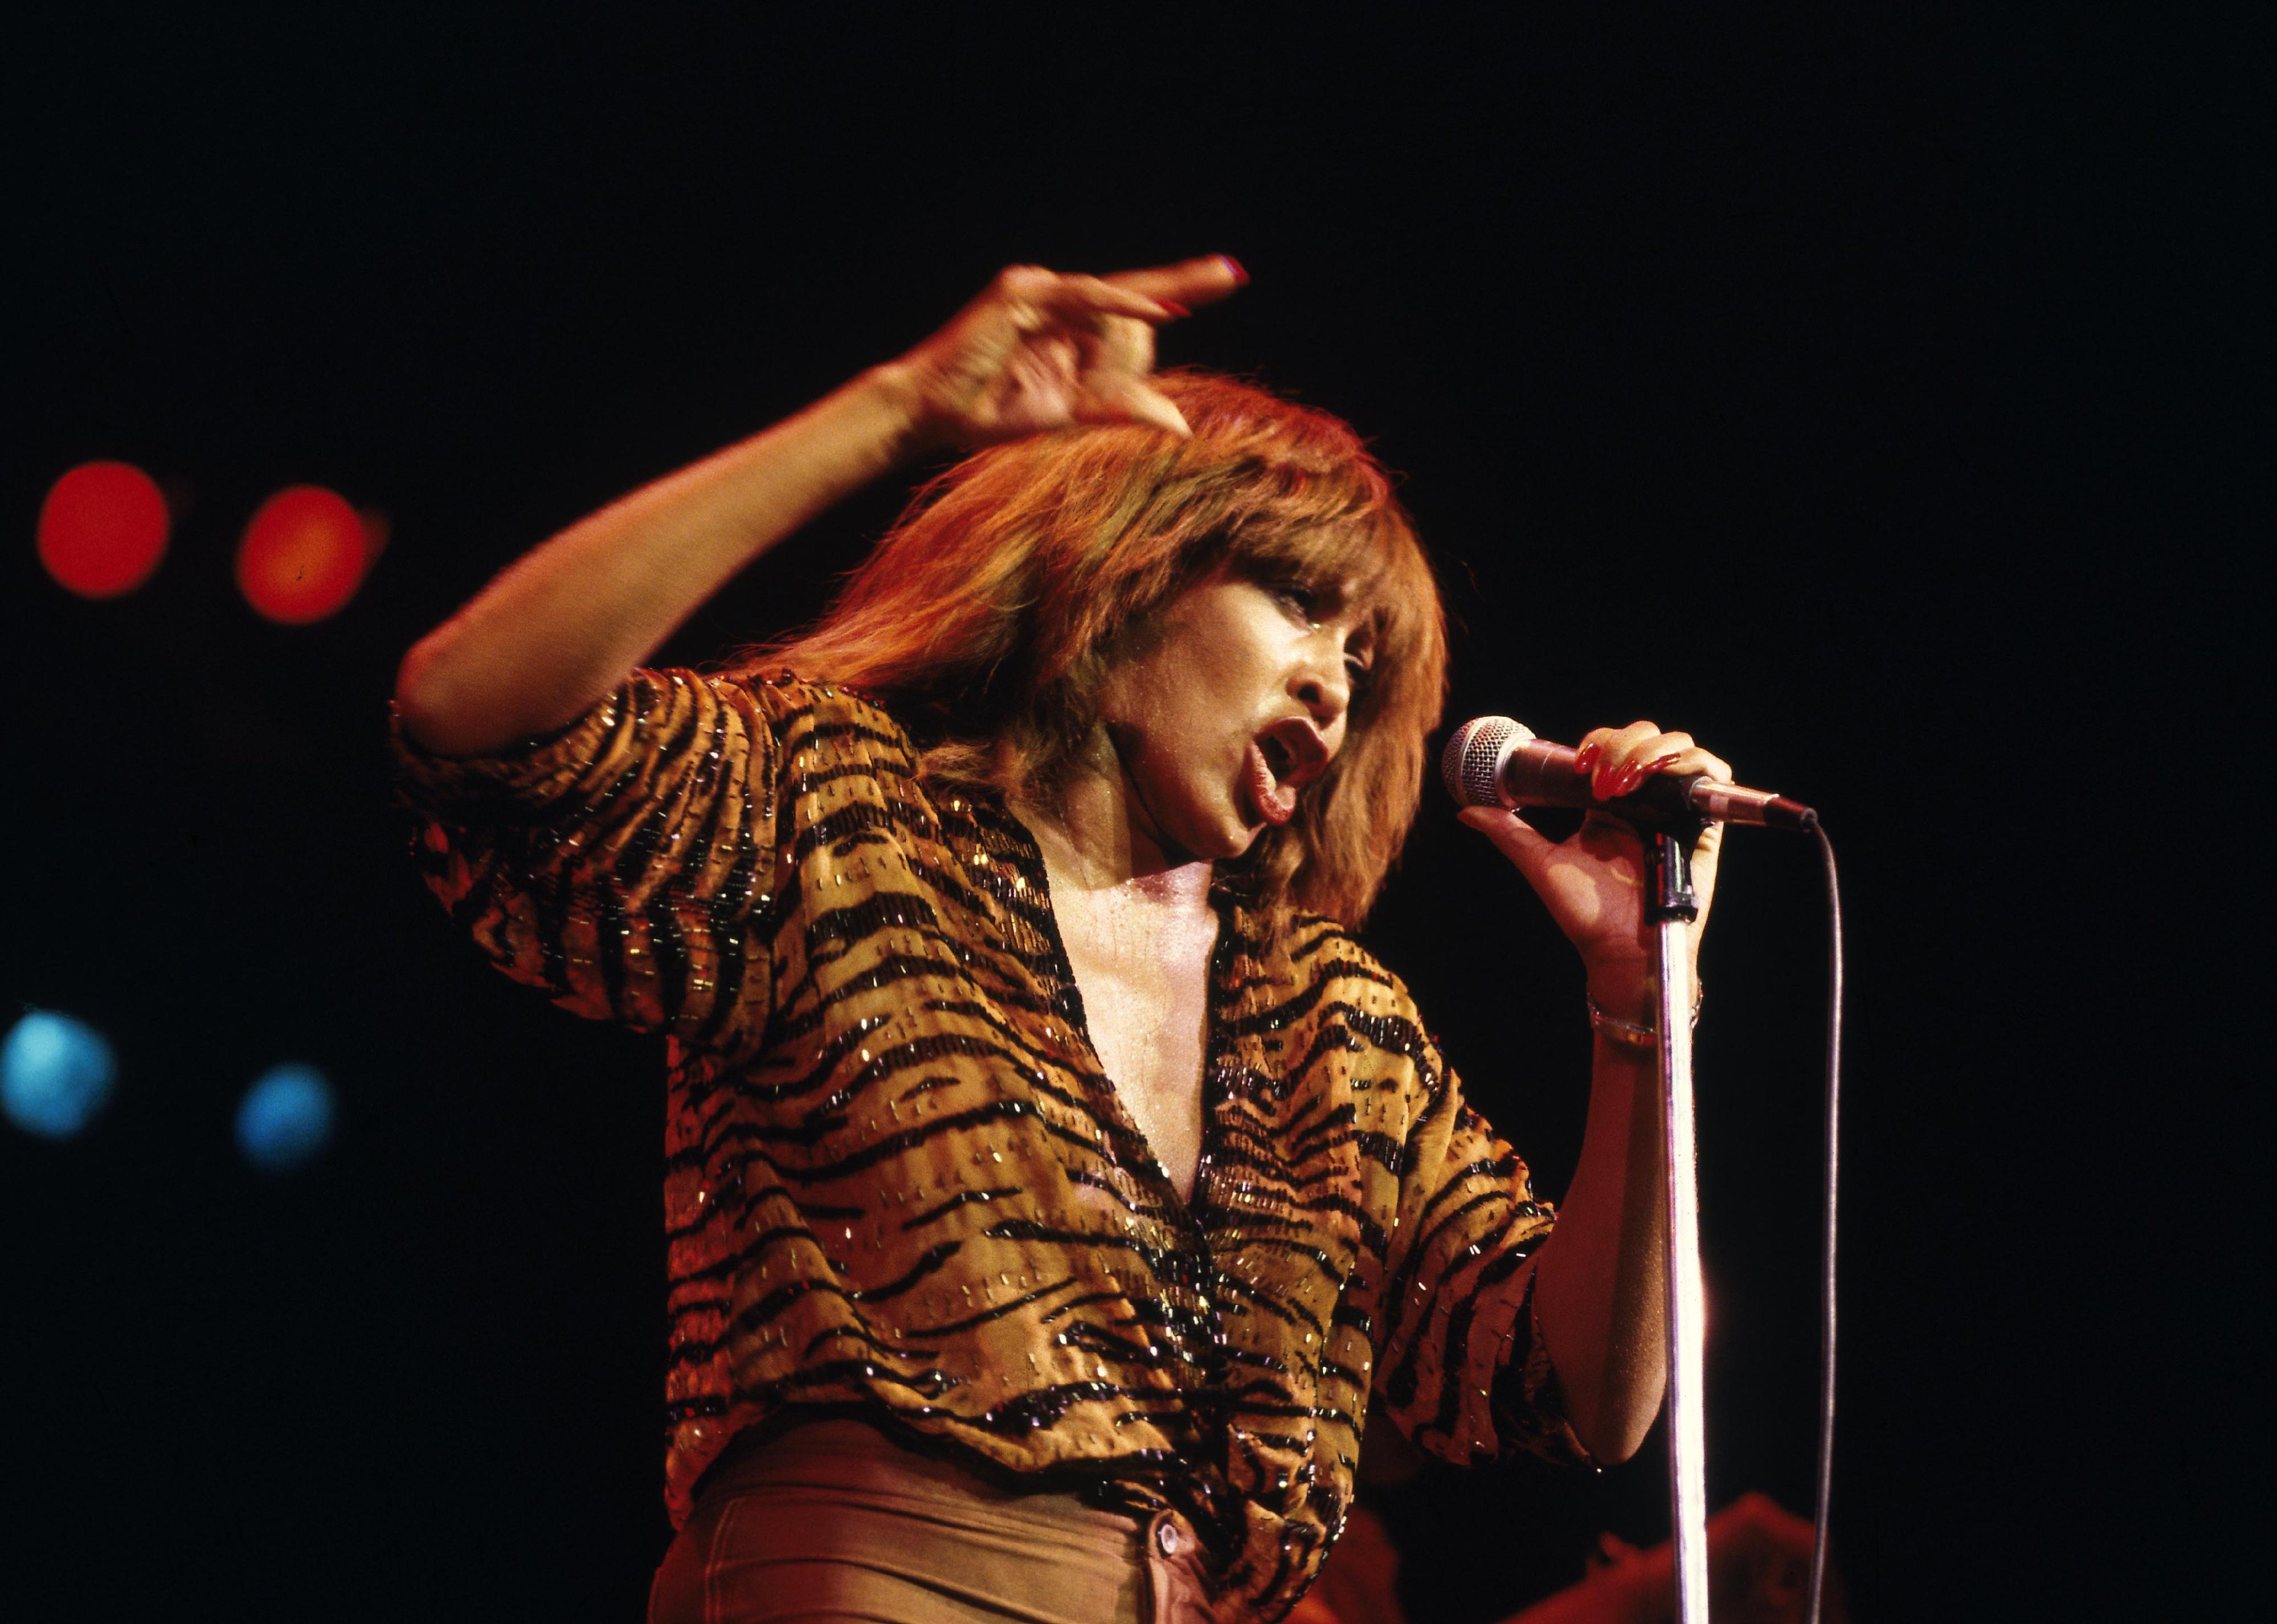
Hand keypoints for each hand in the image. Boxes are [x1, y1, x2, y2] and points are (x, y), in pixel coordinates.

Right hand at [882, 257, 1245, 447]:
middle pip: (1137, 313)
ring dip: (1114, 356)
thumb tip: (1182, 427)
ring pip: (1115, 308)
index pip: (1141, 301)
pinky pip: (1088, 294)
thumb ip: (1121, 409)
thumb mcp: (1071, 414)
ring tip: (1075, 391)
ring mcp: (1042, 289)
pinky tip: (1160, 309)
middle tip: (1083, 400)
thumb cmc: (992, 414)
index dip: (1186, 286)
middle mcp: (1062, 299)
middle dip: (1130, 363)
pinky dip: (1123, 303)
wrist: (934, 414)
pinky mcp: (1023, 291)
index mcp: (1074, 325)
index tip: (1232, 274)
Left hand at [1458, 721, 1732, 1008]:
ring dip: (1651, 751)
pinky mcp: (1702, 825)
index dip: (1600, 740)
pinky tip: (1660, 779)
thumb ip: (1509, 833)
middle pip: (1647, 739)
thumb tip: (1466, 810)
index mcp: (1608, 805)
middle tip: (1599, 775)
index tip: (1578, 762)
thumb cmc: (1585, 914)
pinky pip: (1712, 775)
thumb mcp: (1540, 863)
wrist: (1620, 949)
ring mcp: (1674, 809)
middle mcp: (1644, 801)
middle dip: (1623, 742)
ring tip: (1623, 781)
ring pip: (1679, 747)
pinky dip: (1691, 763)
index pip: (1613, 746)